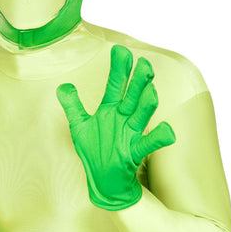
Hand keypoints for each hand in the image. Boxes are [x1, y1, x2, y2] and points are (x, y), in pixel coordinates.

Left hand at [56, 45, 175, 210]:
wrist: (104, 180)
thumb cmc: (95, 151)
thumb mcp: (79, 126)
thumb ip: (73, 105)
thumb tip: (62, 85)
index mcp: (110, 110)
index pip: (114, 86)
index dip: (118, 70)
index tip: (120, 50)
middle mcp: (123, 119)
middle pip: (131, 96)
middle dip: (137, 81)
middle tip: (144, 63)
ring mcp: (130, 134)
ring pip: (141, 116)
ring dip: (146, 105)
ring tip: (151, 91)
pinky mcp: (134, 152)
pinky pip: (148, 144)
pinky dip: (158, 138)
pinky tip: (168, 131)